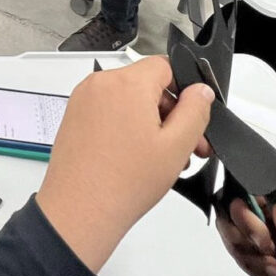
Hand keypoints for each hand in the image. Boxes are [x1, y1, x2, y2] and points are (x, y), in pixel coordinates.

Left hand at [37, 57, 213, 273]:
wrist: (80, 210)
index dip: (184, 91)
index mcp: (126, 83)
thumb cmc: (123, 182)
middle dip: (170, 112)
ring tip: (161, 158)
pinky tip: (137, 157)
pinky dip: (126, 126)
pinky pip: (108, 110)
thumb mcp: (176, 146)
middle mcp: (101, 83)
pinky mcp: (75, 115)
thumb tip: (200, 90)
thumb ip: (194, 111)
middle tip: (186, 146)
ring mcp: (84, 99)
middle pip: (146, 84)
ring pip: (128, 99)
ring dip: (149, 122)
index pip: (164, 65)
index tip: (193, 115)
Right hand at [216, 177, 275, 275]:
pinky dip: (259, 274)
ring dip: (251, 257)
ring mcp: (273, 237)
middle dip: (245, 232)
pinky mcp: (269, 260)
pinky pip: (245, 260)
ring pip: (234, 234)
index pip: (255, 182)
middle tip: (268, 249)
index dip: (247, 202)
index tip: (260, 226)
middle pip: (236, 206)